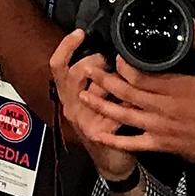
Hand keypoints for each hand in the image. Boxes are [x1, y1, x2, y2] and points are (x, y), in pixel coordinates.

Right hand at [52, 30, 141, 183]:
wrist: (111, 162)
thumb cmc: (103, 126)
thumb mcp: (89, 101)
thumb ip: (91, 79)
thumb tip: (105, 51)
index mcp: (67, 95)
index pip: (57, 66)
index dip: (66, 47)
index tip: (80, 33)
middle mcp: (70, 107)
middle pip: (77, 72)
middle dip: (98, 62)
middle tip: (112, 62)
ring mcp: (83, 121)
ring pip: (98, 90)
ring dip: (117, 82)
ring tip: (128, 79)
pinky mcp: (98, 133)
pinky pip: (116, 109)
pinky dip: (128, 102)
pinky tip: (137, 99)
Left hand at [64, 27, 194, 168]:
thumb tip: (191, 24)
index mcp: (175, 88)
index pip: (140, 76)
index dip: (122, 66)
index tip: (113, 55)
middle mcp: (162, 107)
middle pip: (126, 93)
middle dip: (104, 80)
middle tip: (87, 69)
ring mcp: (158, 128)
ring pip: (123, 115)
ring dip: (101, 105)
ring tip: (83, 96)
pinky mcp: (160, 144)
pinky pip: (132, 143)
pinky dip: (113, 139)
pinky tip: (98, 134)